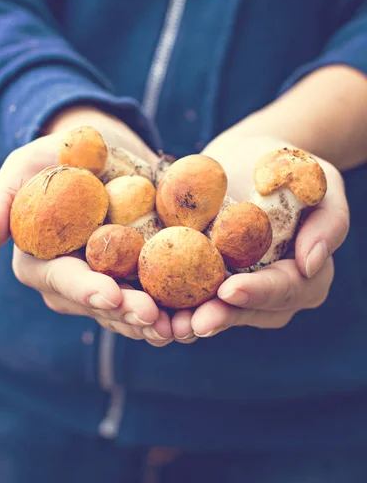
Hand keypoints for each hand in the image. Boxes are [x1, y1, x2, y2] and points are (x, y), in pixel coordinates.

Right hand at [0, 107, 172, 345]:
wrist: (109, 153)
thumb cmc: (61, 157)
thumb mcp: (26, 167)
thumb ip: (0, 203)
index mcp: (44, 264)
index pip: (63, 282)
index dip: (86, 291)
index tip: (111, 296)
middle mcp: (77, 284)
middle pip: (103, 306)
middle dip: (130, 314)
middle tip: (158, 319)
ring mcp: (112, 284)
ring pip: (134, 311)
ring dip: (161, 321)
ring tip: (187, 325)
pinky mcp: (143, 278)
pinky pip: (162, 298)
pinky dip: (181, 306)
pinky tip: (203, 311)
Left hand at [171, 135, 348, 339]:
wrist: (246, 157)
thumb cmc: (289, 166)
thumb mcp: (322, 182)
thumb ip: (330, 221)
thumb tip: (311, 264)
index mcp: (306, 275)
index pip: (286, 289)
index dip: (259, 293)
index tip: (230, 289)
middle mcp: (273, 292)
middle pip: (249, 311)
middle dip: (221, 317)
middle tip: (193, 323)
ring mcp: (240, 289)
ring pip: (220, 312)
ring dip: (193, 320)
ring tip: (168, 324)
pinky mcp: (209, 279)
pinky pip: (193, 297)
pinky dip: (173, 304)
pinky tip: (152, 307)